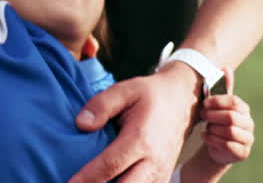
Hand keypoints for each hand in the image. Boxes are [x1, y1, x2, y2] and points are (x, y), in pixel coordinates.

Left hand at [70, 65, 199, 182]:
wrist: (181, 102)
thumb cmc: (149, 95)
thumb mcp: (124, 89)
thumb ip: (100, 105)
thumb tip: (80, 124)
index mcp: (141, 139)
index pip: (111, 165)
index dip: (88, 178)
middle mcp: (153, 161)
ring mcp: (160, 173)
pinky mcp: (162, 178)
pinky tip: (107, 182)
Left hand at [200, 70, 253, 165]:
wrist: (215, 146)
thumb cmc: (216, 121)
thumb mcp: (217, 104)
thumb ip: (222, 88)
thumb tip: (225, 67)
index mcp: (243, 109)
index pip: (234, 102)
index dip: (218, 102)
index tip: (205, 103)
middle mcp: (249, 124)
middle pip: (231, 117)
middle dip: (213, 116)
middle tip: (203, 116)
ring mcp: (248, 139)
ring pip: (229, 131)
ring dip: (213, 128)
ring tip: (206, 128)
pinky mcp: (243, 152)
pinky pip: (227, 145)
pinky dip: (213, 140)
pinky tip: (206, 137)